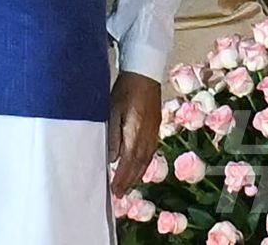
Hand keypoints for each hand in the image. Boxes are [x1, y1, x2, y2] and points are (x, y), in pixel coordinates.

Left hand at [109, 72, 161, 195]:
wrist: (144, 73)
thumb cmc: (125, 89)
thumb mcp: (113, 110)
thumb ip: (114, 135)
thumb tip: (113, 158)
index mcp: (136, 133)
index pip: (128, 162)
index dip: (122, 179)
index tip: (115, 191)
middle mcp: (147, 137)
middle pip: (139, 165)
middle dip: (129, 181)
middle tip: (119, 195)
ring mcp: (153, 133)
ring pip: (145, 161)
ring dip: (136, 175)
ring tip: (127, 186)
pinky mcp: (155, 128)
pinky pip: (149, 153)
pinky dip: (142, 165)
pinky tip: (137, 168)